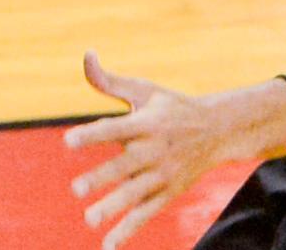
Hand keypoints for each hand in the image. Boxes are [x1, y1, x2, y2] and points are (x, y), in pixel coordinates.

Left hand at [64, 55, 285, 248]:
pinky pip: (147, 213)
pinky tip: (108, 245)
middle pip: (125, 166)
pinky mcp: (168, 193)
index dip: (91, 135)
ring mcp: (163, 175)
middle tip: (75, 189)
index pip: (114, 129)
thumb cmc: (170, 107)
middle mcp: (154, 151)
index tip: (67, 142)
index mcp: (146, 123)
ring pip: (136, 195)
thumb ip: (109, 81)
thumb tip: (87, 54)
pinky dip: (129, 230)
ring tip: (89, 220)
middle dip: (102, 178)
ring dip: (113, 208)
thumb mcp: (143, 90)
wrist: (218, 131)